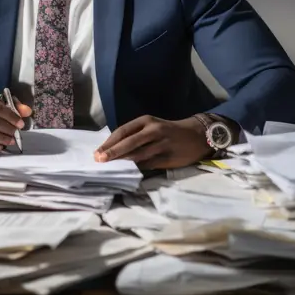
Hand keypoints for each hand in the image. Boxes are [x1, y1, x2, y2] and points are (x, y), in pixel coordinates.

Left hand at [94, 115, 212, 169]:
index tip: (97, 152)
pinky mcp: (168, 158)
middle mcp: (153, 130)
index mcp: (146, 121)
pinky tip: (127, 173)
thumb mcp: (151, 126)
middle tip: (99, 160)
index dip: (109, 142)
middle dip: (112, 152)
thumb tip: (112, 149)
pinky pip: (148, 165)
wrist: (196, 135)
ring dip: (122, 162)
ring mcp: (161, 144)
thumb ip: (135, 135)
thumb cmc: (168, 131)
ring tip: (109, 168)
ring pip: (138, 155)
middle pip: (128, 142)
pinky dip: (136, 169)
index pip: (123, 131)